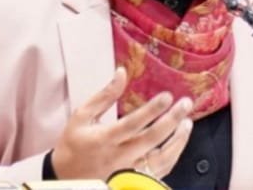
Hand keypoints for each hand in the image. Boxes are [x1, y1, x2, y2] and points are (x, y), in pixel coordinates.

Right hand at [51, 67, 192, 179]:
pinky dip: (172, 156)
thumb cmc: (74, 142)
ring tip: (187, 123)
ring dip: (177, 141)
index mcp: (104, 139)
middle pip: (151, 140)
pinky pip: (159, 171)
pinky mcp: (133, 181)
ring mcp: (127, 172)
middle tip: (186, 104)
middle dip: (171, 121)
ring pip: (159, 160)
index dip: (151, 110)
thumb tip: (122, 72)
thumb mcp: (83, 114)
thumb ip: (104, 95)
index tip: (167, 96)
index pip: (132, 124)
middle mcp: (118, 157)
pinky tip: (179, 141)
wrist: (65, 177)